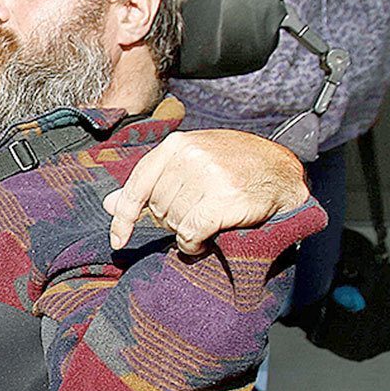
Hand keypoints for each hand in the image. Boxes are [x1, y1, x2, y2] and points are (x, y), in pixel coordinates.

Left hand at [103, 130, 308, 254]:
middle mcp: (190, 157)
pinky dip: (193, 245)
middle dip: (170, 219)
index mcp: (176, 145)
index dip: (124, 216)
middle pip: (156, 207)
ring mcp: (208, 177)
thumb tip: (109, 204)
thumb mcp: (189, 162)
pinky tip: (204, 242)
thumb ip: (150, 181)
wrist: (280, 171)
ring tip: (204, 223)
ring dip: (184, 232)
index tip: (118, 240)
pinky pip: (190, 234)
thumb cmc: (231, 167)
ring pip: (173, 222)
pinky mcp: (224, 200)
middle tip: (193, 215)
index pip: (137, 184)